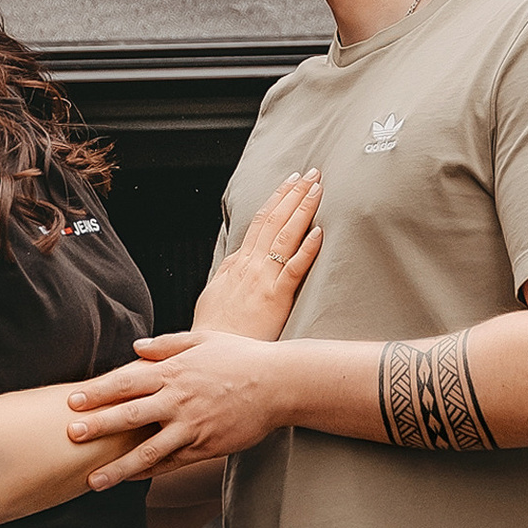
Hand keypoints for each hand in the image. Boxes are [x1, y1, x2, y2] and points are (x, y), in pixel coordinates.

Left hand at [65, 332, 293, 481]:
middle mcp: (178, 400)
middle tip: (70, 436)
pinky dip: (149, 473)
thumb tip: (134, 348)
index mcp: (174, 371)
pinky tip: (129, 480)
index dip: (98, 392)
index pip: (126, 381)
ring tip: (92, 480)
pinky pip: (171, 463)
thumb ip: (166, 344)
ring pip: (147, 451)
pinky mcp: (205, 447)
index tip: (72, 401)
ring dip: (117, 467)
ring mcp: (191, 426)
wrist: (280, 384)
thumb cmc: (242, 357)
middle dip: (98, 426)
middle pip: (129, 415)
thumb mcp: (203, 340)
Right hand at [188, 168, 321, 340]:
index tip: (290, 183)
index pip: (259, 222)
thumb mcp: (214, 296)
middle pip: (273, 220)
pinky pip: (293, 269)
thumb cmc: (214, 332)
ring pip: (283, 235)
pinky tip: (318, 232)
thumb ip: (228, 275)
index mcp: (236, 263)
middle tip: (311, 172)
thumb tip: (235, 262)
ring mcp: (262, 280)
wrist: (209, 355)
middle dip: (293, 193)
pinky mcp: (274, 299)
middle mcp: (249, 265)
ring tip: (317, 188)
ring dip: (301, 209)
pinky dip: (306, 249)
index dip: (277, 199)